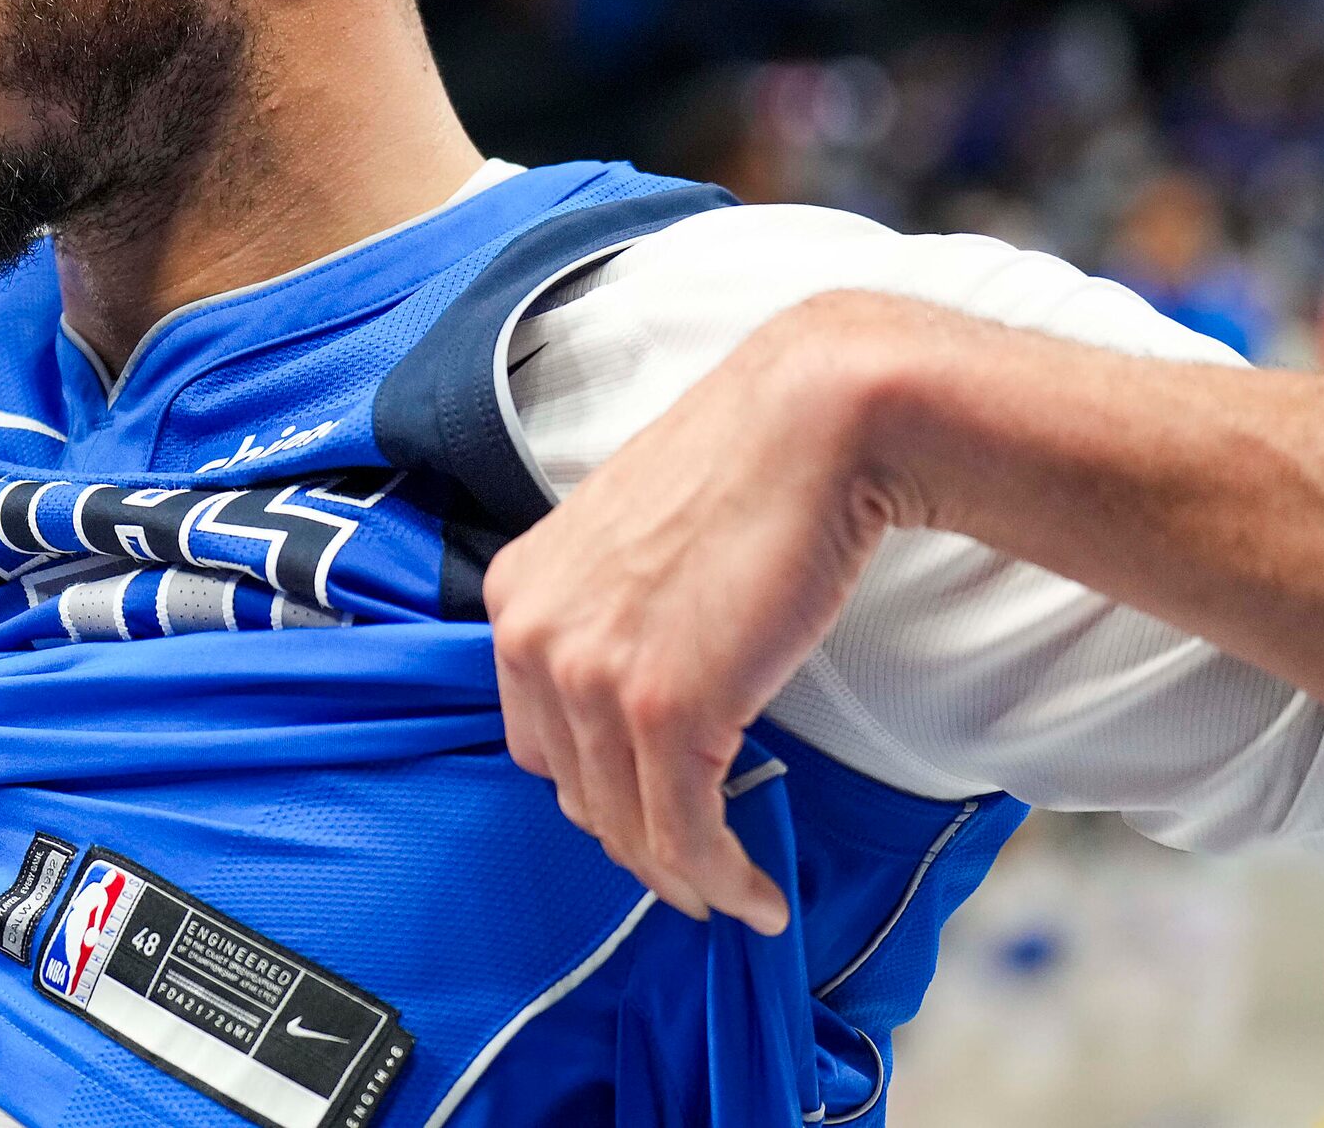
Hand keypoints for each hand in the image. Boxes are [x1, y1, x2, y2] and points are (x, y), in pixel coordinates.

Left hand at [485, 294, 915, 933]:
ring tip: (735, 895)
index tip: (648, 815)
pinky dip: (723, 881)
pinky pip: (684, 834)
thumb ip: (605, 620)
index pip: (536, 738)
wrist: (808, 427)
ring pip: (630, 826)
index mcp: (514, 595)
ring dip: (687, 877)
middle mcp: (532, 636)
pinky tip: (757, 897)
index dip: (595, 790)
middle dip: (639, 838)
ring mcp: (591, 676)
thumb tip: (636, 705)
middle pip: (576, 791)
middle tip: (699, 865)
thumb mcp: (625, 547)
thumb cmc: (737, 476)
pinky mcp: (666, 708)